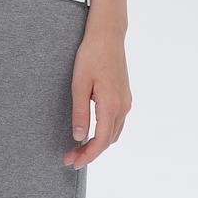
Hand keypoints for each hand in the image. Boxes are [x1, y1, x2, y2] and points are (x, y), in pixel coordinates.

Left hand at [62, 27, 131, 169]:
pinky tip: (93, 130)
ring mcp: (126, 101)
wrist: (107, 34)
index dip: (87, 155)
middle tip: (71, 157)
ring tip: (79, 147)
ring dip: (98, 143)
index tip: (73, 162)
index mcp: (111, 105)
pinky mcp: (124, 95)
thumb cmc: (91, 54)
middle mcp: (122, 106)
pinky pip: (117, 121)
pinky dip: (105, 132)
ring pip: (114, 132)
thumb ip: (80, 111)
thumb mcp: (79, 83)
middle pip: (108, 140)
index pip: (101, 141)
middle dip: (90, 152)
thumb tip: (79, 137)